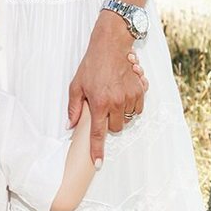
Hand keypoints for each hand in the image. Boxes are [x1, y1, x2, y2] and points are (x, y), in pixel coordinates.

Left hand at [68, 22, 148, 166]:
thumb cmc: (92, 65)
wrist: (111, 46)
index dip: (97, 150)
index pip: (98, 133)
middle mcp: (116, 102)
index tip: (98, 164)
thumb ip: (74, 108)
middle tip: (104, 108)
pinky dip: (132, 105)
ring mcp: (130, 96)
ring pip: (128, 119)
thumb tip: (70, 126)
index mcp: (99, 103)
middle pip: (116, 127)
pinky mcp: (140, 90)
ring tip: (114, 99)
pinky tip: (124, 94)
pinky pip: (138, 108)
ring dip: (121, 114)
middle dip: (110, 122)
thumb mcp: (76, 85)